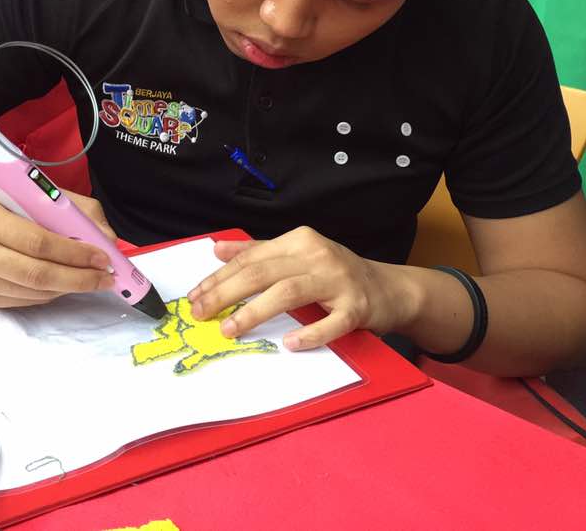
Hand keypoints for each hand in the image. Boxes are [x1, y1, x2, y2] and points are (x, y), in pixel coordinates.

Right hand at [0, 186, 115, 307]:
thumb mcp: (25, 192)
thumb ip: (69, 209)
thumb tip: (105, 239)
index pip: (38, 242)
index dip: (74, 253)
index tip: (103, 257)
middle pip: (37, 274)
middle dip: (79, 278)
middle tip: (105, 277)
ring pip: (33, 292)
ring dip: (69, 288)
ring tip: (92, 280)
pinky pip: (25, 301)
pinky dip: (51, 294)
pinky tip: (65, 284)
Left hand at [186, 227, 413, 350]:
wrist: (390, 289)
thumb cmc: (336, 274)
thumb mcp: (297, 255)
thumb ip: (257, 252)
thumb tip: (217, 250)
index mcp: (299, 241)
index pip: (250, 258)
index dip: (219, 277)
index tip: (195, 296)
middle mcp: (318, 255)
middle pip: (263, 272)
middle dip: (226, 292)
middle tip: (200, 313)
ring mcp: (339, 281)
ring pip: (289, 292)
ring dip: (255, 312)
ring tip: (229, 329)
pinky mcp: (358, 308)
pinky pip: (331, 322)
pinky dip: (310, 333)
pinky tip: (289, 343)